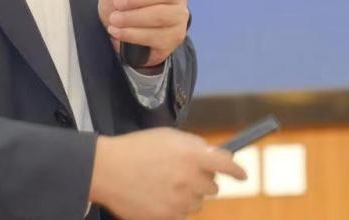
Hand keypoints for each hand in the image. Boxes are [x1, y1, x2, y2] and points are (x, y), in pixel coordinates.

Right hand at [89, 128, 245, 218]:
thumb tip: (214, 155)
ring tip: (163, 184)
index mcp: (192, 155)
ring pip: (198, 203)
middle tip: (182, 173)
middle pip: (213, 187)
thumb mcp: (167, 136)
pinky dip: (174, 207)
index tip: (242, 175)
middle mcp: (190, 179)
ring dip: (188, 195)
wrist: (107, 169)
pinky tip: (156, 195)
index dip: (237, 171)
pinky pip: (182, 214)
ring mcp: (180, 201)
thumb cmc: (136, 149)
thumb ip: (194, 145)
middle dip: (202, 180)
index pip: (226, 165)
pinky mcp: (169, 217)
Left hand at [98, 0, 188, 68]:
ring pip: (161, 15)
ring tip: (114, 20)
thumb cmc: (123, 7)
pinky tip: (119, 32)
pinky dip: (134, 34)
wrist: (126, 36)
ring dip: (134, 18)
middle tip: (116, 3)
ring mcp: (179, 16)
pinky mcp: (175, 37)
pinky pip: (157, 36)